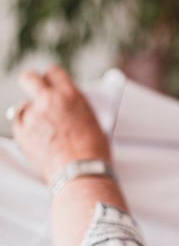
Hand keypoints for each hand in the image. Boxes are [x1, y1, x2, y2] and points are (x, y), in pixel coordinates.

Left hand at [10, 66, 110, 184]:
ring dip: (32, 112)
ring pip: (23, 105)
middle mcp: (48, 101)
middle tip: (39, 94)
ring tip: (46, 128)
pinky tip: (40, 138)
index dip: (54, 79)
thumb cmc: (92, 150)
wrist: (81, 172)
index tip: (54, 84)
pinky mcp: (21, 133)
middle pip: (29, 78)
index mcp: (70, 95)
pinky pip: (19, 123)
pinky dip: (27, 128)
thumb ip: (73, 105)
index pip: (54, 72)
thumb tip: (65, 102)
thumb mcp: (91, 118)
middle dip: (33, 83)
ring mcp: (32, 117)